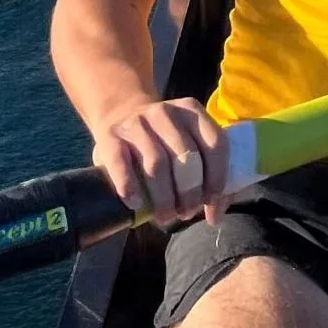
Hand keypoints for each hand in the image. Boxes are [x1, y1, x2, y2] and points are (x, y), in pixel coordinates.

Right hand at [93, 97, 230, 227]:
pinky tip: (137, 204)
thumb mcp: (186, 143)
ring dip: (164, 197)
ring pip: (156, 163)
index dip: (217, 177)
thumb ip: (205, 173)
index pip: (215, 143)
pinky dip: (130, 187)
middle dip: (190, 192)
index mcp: (192, 111)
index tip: (210, 202)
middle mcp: (166, 112)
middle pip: (186, 156)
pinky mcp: (110, 136)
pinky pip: (121, 163)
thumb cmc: (160, 140)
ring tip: (166, 216)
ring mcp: (136, 123)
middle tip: (186, 213)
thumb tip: (215, 216)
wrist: (119, 114)